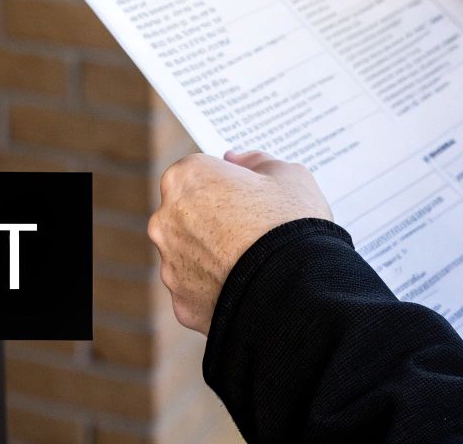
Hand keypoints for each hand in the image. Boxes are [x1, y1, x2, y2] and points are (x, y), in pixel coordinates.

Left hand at [148, 150, 331, 334]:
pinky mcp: (181, 302)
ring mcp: (170, 264)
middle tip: (253, 229)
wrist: (297, 288)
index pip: (199, 173)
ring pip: (189, 255)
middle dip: (213, 220)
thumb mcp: (287, 174)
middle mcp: (165, 219)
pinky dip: (217, 289)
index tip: (250, 195)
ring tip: (253, 263)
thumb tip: (236, 159)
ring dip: (212, 256)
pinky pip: (198, 291)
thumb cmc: (291, 222)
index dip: (227, 183)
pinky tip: (246, 289)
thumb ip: (256, 161)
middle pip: (187, 214)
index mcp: (185, 178)